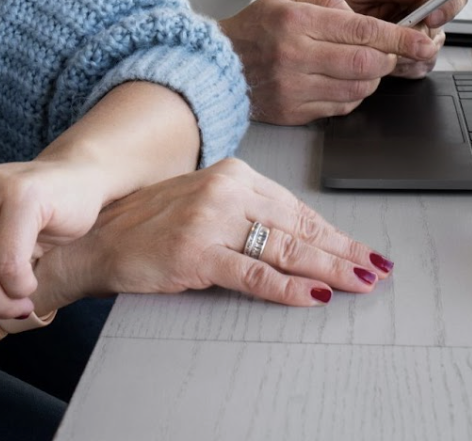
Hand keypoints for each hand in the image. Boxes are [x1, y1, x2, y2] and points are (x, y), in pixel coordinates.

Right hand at [35, 158, 392, 309]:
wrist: (96, 239)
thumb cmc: (149, 224)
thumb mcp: (203, 204)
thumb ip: (247, 213)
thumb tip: (299, 238)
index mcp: (231, 174)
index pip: (295, 207)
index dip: (333, 232)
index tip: (361, 249)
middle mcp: (225, 190)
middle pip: (298, 226)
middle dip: (342, 250)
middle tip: (375, 268)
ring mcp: (211, 221)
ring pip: (285, 248)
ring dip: (328, 268)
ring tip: (357, 281)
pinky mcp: (197, 253)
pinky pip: (254, 274)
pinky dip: (289, 288)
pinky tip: (313, 296)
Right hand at [220, 0, 437, 124]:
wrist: (215, 67)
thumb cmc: (251, 30)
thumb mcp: (285, 0)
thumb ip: (328, 3)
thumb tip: (362, 19)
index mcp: (296, 22)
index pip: (363, 31)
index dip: (401, 37)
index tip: (423, 40)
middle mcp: (295, 56)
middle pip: (367, 64)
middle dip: (390, 58)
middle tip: (391, 52)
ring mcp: (295, 88)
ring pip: (359, 89)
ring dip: (372, 78)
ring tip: (360, 65)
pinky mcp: (295, 111)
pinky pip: (342, 107)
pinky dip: (352, 94)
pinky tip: (340, 81)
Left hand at [321, 0, 466, 76]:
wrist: (335, 18)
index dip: (448, 6)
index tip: (431, 17)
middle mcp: (427, 14)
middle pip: (440, 29)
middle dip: (416, 36)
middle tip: (392, 35)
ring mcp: (422, 38)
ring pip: (429, 52)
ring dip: (403, 53)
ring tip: (378, 44)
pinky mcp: (415, 60)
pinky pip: (417, 68)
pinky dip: (399, 66)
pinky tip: (382, 56)